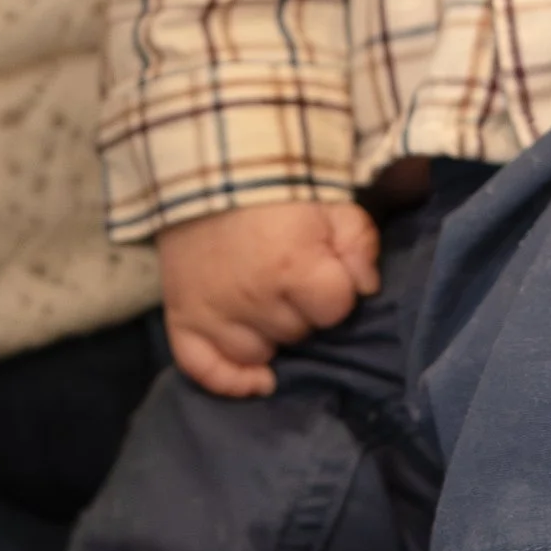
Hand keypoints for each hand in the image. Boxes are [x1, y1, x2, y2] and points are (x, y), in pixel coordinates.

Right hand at [159, 198, 379, 395]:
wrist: (206, 170)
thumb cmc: (277, 191)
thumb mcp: (332, 204)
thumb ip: (360, 243)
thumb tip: (367, 288)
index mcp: (293, 268)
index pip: (335, 309)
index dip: (335, 291)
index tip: (324, 269)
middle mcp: (252, 299)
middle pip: (298, 333)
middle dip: (302, 310)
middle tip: (291, 279)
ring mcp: (214, 314)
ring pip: (259, 353)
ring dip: (269, 333)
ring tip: (267, 302)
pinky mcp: (183, 319)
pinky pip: (203, 370)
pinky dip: (230, 380)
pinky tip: (258, 378)